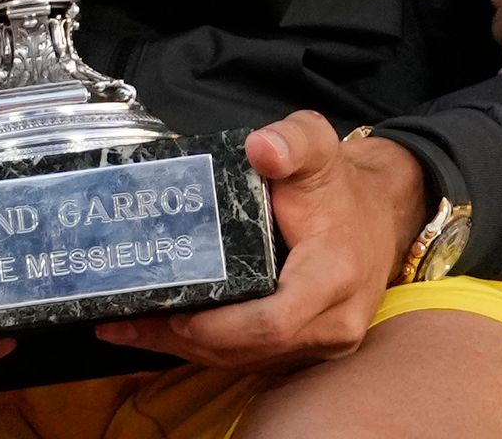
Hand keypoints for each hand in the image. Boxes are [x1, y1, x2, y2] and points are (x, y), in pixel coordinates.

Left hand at [100, 113, 422, 371]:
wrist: (377, 215)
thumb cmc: (340, 186)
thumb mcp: (319, 148)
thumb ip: (293, 141)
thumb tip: (260, 146)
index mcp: (334, 276)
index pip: (273, 321)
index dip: (219, 326)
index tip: (173, 313)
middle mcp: (332, 322)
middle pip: (249, 350)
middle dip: (184, 340)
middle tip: (124, 320)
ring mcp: (321, 342)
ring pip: (245, 360)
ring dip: (184, 348)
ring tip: (125, 327)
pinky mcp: (305, 347)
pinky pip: (250, 357)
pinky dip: (204, 346)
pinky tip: (161, 332)